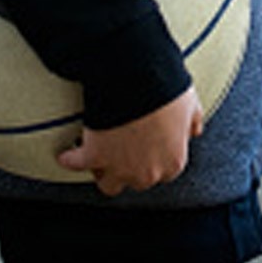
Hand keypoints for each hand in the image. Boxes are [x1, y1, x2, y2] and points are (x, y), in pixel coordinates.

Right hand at [56, 87, 203, 196]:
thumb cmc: (166, 89)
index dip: (157, 157)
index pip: (166, 172)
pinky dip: (70, 159)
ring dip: (105, 171)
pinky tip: (66, 154)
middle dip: (132, 166)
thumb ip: (193, 122)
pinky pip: (76, 164)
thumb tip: (194, 132)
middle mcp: (146, 173)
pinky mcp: (92, 156)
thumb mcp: (190, 104)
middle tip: (126, 148)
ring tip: (101, 156)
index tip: (150, 146)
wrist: (138, 78)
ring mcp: (118, 167)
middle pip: (137, 181)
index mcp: (173, 162)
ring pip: (109, 184)